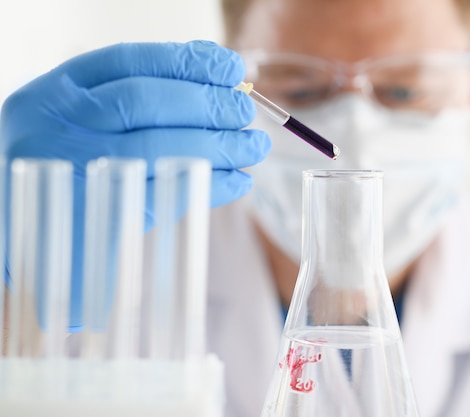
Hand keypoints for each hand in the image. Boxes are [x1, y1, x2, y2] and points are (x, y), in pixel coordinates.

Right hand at [0, 41, 270, 328]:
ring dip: (217, 145)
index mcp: (52, 94)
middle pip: (144, 102)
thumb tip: (217, 78)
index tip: (230, 67)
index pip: (128, 61)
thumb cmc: (70, 172)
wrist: (27, 236)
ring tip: (253, 147)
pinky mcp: (95, 221)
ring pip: (157, 148)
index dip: (187, 61)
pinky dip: (210, 186)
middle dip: (207, 104)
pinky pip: (164, 196)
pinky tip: (238, 181)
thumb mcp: (84, 124)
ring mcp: (71, 175)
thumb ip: (137, 100)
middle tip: (246, 113)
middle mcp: (54, 127)